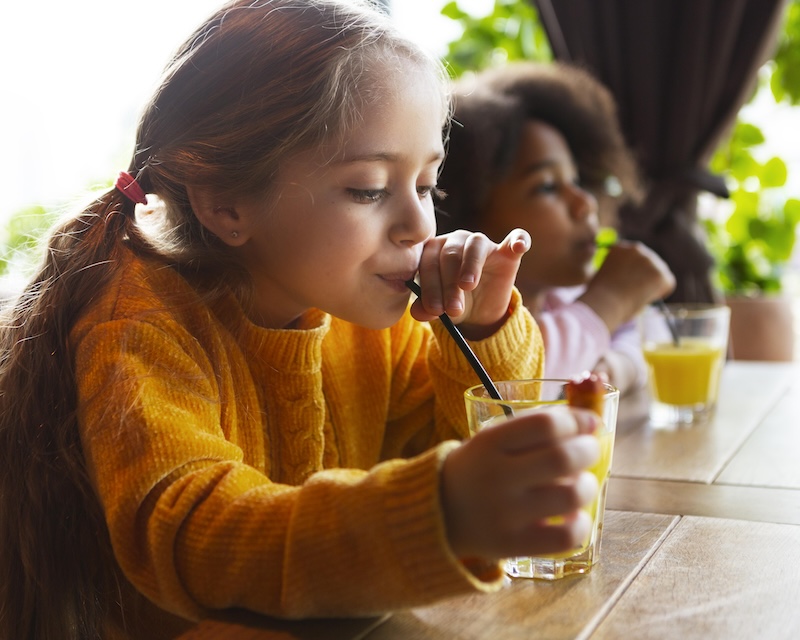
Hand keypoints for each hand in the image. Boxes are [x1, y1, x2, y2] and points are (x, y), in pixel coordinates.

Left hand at [410, 228, 529, 338]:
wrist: (478, 311)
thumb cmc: (452, 301)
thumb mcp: (439, 309)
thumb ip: (427, 308)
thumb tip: (417, 313)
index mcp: (434, 250)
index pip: (428, 263)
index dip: (430, 286)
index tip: (434, 309)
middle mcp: (456, 240)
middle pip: (450, 255)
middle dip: (449, 285)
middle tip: (452, 309)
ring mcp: (482, 244)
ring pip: (475, 245)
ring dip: (471, 265)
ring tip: (467, 286)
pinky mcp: (507, 252)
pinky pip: (515, 239)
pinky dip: (519, 239)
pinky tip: (519, 246)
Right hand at [441, 407, 599, 560]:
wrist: (440, 510)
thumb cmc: (480, 467)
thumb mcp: (493, 438)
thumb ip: (534, 428)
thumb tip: (590, 423)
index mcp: (489, 442)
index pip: (545, 424)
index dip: (577, 420)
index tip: (589, 423)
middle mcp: (496, 476)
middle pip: (561, 459)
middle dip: (588, 450)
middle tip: (589, 451)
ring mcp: (504, 514)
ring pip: (570, 497)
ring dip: (587, 486)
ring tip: (580, 483)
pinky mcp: (512, 545)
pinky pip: (565, 538)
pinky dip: (581, 524)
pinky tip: (572, 515)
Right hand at [579, 240, 675, 331]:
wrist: (604, 302)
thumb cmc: (598, 295)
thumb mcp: (602, 276)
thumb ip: (615, 272)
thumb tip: (626, 281)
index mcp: (619, 248)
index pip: (633, 257)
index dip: (632, 271)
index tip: (625, 282)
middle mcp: (635, 249)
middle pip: (649, 262)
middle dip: (645, 276)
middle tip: (636, 292)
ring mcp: (649, 260)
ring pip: (659, 273)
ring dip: (652, 284)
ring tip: (638, 297)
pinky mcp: (660, 274)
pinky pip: (667, 285)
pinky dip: (661, 293)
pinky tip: (646, 299)